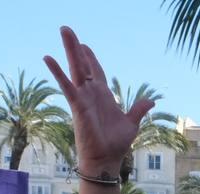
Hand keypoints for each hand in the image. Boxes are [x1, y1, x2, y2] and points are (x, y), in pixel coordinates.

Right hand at [44, 27, 151, 174]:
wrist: (107, 159)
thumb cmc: (116, 144)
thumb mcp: (131, 123)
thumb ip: (138, 109)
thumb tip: (151, 101)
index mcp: (104, 96)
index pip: (96, 71)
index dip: (91, 58)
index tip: (84, 45)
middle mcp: (91, 94)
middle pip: (83, 65)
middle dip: (76, 47)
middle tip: (67, 29)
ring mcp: (83, 98)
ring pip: (75, 69)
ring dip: (70, 50)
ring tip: (64, 31)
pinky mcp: (77, 105)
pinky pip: (66, 85)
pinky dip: (58, 72)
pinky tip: (48, 58)